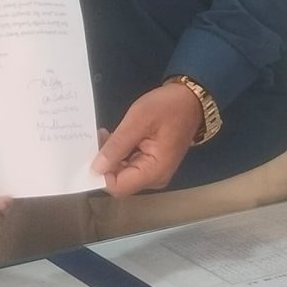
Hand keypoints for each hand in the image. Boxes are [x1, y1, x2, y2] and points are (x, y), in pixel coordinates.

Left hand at [94, 82, 204, 197]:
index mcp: (154, 171)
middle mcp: (155, 178)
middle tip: (99, 136)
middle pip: (119, 181)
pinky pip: (130, 166)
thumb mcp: (139, 120)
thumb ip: (117, 145)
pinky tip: (116, 137)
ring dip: (111, 157)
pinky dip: (120, 154)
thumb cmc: (168, 107)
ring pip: (123, 174)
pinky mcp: (153, 164)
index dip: (101, 173)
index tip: (94, 149)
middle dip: (105, 162)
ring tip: (106, 134)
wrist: (191, 99)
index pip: (118, 187)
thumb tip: (96, 168)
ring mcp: (154, 172)